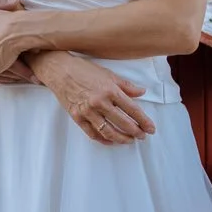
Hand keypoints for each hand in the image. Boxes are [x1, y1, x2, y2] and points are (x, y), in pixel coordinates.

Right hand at [31, 52, 153, 143]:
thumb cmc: (84, 70)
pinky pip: (92, 133)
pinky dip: (103, 140)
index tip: (151, 128)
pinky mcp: (77, 117)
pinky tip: (111, 141)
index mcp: (110, 90)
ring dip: (121, 139)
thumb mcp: (108, 74)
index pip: (132, 109)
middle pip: (123, 123)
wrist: (60, 70)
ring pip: (109, 132)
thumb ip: (126, 86)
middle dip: (136, 132)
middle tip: (142, 136)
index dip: (144, 121)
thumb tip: (141, 92)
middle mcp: (100, 102)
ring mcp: (88, 111)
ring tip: (129, 140)